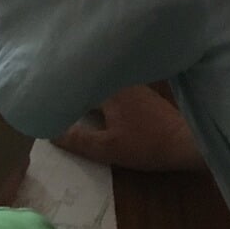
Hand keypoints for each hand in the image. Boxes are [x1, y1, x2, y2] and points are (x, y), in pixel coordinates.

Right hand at [52, 85, 206, 171]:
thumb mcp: (108, 149)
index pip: (75, 81)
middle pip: (88, 79)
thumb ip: (78, 140)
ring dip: (87, 89)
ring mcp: (133, 85)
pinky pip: (114, 88)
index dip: (56, 87)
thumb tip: (50, 133)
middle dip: (71, 86)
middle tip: (50, 93)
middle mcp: (118, 80)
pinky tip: (97, 105)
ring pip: (101, 83)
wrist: (189, 143)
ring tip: (69, 97)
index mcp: (106, 88)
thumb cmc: (147, 144)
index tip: (40, 90)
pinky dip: (101, 93)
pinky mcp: (143, 94)